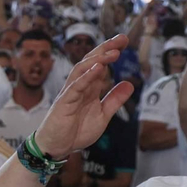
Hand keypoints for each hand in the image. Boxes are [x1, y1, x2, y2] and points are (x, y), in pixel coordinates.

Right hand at [33, 34, 134, 156]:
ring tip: (114, 51)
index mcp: (89, 88)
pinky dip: (87, 76)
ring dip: (98, 59)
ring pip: (82, 69)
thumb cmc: (75, 131)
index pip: (100, 65)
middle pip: (91, 61)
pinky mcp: (64, 102)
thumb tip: (130, 84)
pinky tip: (98, 67)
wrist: (57, 147)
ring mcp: (70, 92)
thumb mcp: (102, 115)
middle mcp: (79, 86)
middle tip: (122, 38)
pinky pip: (76, 86)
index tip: (124, 42)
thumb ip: (114, 100)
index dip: (111, 52)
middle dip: (106, 48)